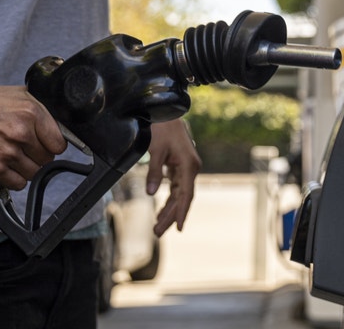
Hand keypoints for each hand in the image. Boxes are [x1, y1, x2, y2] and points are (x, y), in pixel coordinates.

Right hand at [0, 0, 65, 190]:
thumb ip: (42, 109)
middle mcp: (19, 133)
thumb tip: (63, 124)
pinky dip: (14, 178)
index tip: (46, 143)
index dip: (52, 144)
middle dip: (38, 155)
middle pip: (47, 159)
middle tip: (25, 147)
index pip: (59, 144)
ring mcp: (6, 152)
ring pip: (33, 173)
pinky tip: (6, 165)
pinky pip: (17, 183)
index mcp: (30, 113)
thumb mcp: (18, 94)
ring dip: (26, 167)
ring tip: (14, 155)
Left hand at [146, 119, 201, 236]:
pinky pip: (176, 187)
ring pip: (179, 195)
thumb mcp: (156, 149)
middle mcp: (191, 169)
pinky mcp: (180, 166)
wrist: (167, 111)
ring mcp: (186, 168)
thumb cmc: (162, 128)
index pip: (186, 194)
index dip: (181, 212)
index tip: (178, 228)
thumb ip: (154, 172)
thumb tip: (151, 193)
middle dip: (170, 216)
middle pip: (182, 198)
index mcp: (189, 165)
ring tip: (157, 226)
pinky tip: (161, 210)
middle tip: (158, 232)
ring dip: (168, 210)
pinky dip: (169, 199)